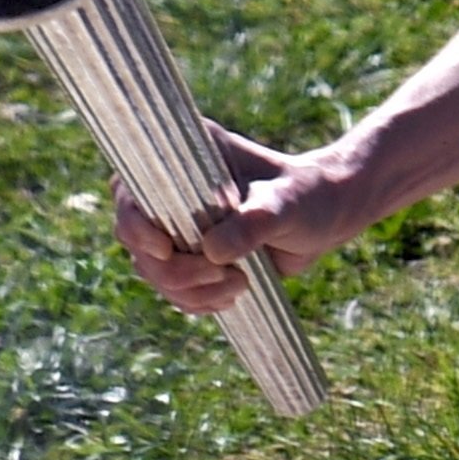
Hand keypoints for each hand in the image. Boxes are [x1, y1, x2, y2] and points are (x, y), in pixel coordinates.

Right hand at [109, 127, 375, 314]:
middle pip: (137, 242)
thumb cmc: (309, 195)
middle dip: (174, 269)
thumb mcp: (285, 205)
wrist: (328, 215)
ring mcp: (179, 227)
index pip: (130, 189)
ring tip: (238, 285)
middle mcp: (173, 191)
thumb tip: (213, 252)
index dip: (136, 224)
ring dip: (189, 290)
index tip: (167, 250)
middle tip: (221, 273)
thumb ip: (253, 223)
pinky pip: (174, 290)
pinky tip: (231, 295)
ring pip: (153, 271)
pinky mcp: (192, 257)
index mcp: (186, 158)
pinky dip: (198, 301)